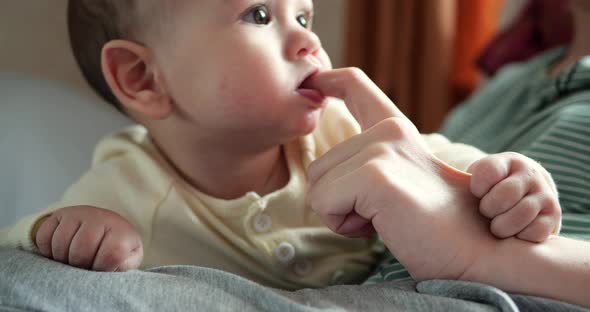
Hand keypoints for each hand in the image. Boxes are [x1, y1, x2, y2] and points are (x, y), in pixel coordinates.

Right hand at [35, 206, 142, 271]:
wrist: (105, 227)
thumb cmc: (116, 249)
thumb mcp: (127, 259)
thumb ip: (122, 267)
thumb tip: (108, 272)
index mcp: (121, 231)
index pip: (111, 253)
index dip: (101, 267)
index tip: (99, 269)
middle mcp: (99, 217)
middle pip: (82, 249)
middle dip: (80, 265)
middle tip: (83, 267)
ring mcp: (78, 213)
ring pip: (61, 243)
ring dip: (62, 259)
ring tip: (72, 261)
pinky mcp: (59, 214)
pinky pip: (44, 237)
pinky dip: (48, 251)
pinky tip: (61, 252)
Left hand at [306, 68, 496, 280]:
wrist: (474, 252)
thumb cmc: (433, 228)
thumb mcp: (397, 182)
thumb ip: (367, 164)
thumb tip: (318, 169)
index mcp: (396, 130)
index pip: (356, 86)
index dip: (330, 81)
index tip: (316, 79)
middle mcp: (389, 131)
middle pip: (318, 167)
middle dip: (340, 201)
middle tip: (384, 212)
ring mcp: (382, 151)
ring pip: (317, 187)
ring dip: (343, 214)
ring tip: (386, 217)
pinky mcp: (376, 177)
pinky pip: (323, 204)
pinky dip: (343, 225)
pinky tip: (381, 226)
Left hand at [468, 153, 560, 242]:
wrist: (522, 197)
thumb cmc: (488, 192)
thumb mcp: (477, 179)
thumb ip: (460, 180)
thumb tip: (432, 177)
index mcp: (507, 161)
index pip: (488, 172)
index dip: (477, 187)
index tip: (476, 193)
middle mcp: (530, 174)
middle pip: (506, 194)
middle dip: (489, 209)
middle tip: (486, 213)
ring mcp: (545, 193)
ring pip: (521, 214)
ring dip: (503, 226)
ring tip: (497, 226)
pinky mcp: (553, 215)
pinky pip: (535, 231)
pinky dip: (520, 237)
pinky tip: (514, 233)